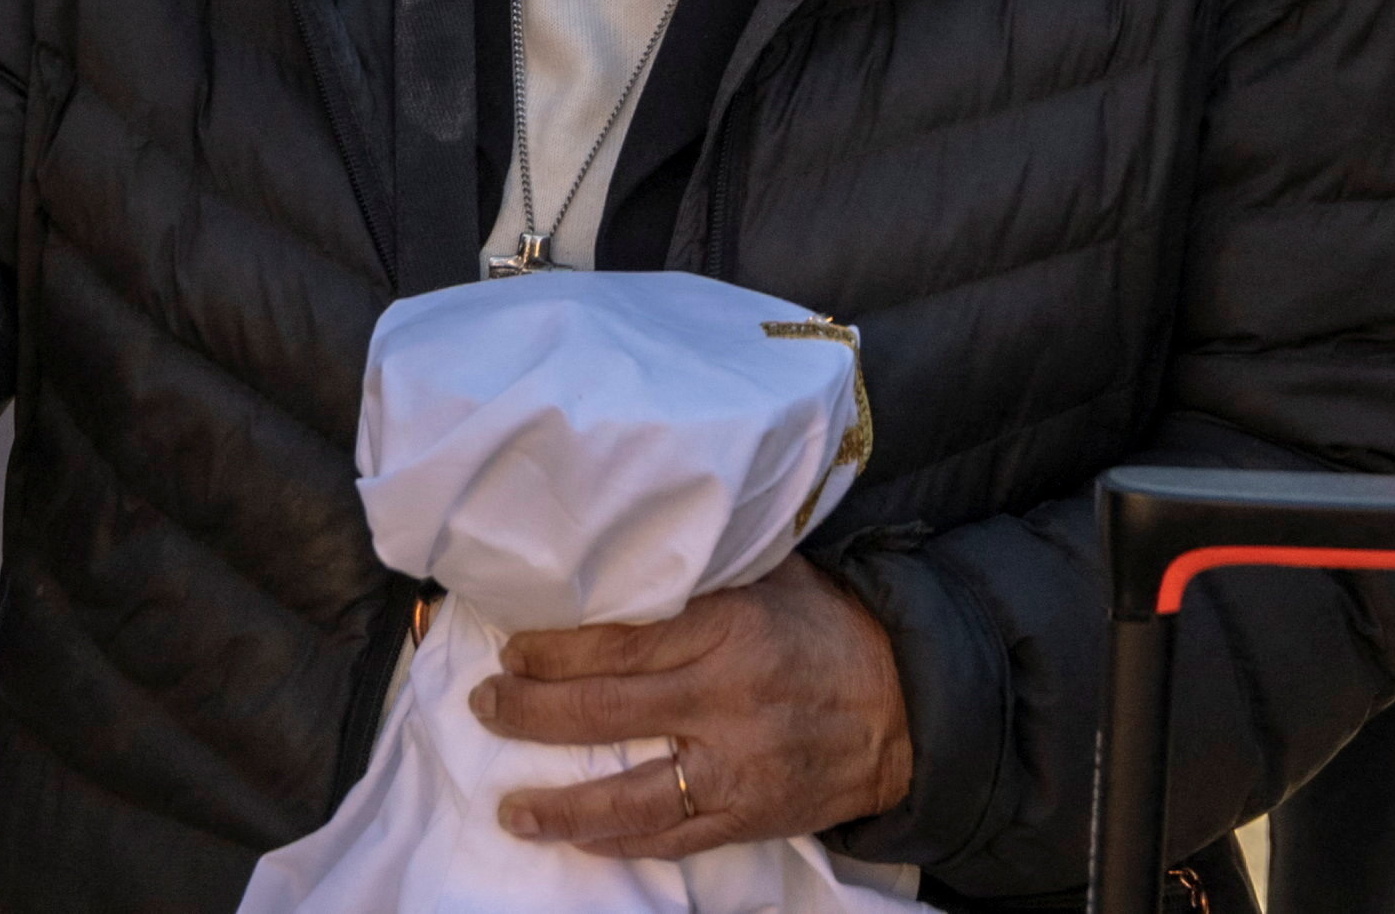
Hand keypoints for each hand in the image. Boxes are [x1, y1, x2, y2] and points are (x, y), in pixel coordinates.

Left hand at [482, 555, 913, 857]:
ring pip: (627, 796)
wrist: (908, 706)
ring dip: (558, 805)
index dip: (552, 651)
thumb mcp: (771, 577)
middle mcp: (724, 701)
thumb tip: (619, 554)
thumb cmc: (829, 628)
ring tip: (510, 807)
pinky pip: (670, 838)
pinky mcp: (747, 817)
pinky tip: (575, 835)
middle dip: (530, 713)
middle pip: (603, 712)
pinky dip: (617, 841)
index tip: (511, 650)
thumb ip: (701, 572)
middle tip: (486, 705)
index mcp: (726, 629)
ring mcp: (735, 768)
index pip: (616, 642)